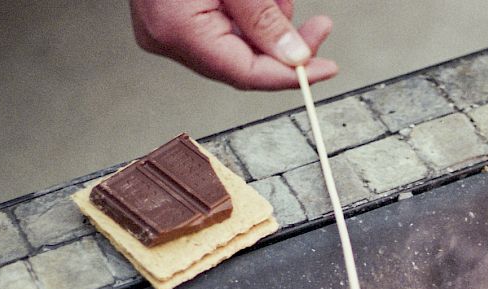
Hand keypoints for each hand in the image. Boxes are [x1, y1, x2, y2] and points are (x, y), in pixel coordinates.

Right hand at [130, 0, 336, 89]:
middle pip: (241, 62)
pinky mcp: (170, 18)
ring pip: (234, 45)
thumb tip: (293, 55)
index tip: (323, 69)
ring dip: (266, 23)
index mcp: (177, 29)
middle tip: (317, 28)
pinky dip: (246, 15)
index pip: (245, 73)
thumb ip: (264, 18)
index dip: (290, 75)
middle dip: (282, 43)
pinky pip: (219, 28)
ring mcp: (164, 29)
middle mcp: (165, 35)